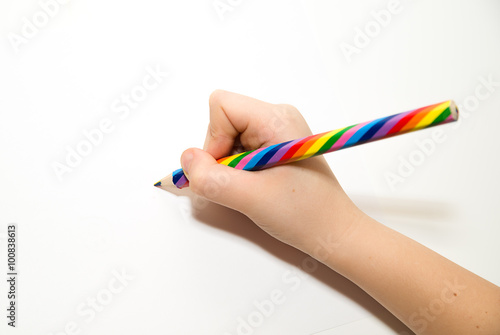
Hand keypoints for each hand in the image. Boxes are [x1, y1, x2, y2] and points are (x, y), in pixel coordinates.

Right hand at [179, 90, 361, 253]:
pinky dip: (238, 170)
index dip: (214, 139)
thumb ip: (212, 178)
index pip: (221, 105)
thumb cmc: (305, 214)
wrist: (332, 231)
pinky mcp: (273, 146)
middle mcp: (276, 117)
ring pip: (227, 138)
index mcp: (276, 118)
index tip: (229, 170)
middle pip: (222, 122)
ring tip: (255, 186)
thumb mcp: (252, 198)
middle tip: (245, 183)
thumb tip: (186, 159)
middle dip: (221, 156)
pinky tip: (258, 186)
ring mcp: (275, 131)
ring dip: (230, 166)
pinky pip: (238, 149)